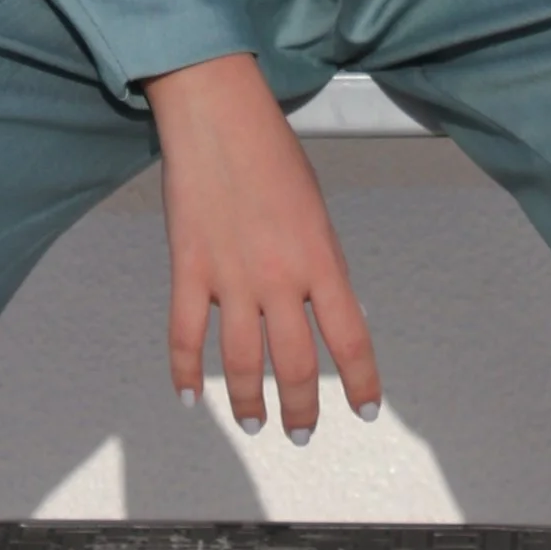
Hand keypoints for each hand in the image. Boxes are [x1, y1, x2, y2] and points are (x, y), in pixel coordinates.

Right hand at [149, 54, 382, 438]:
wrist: (219, 116)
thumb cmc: (273, 153)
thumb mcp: (315, 210)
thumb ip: (318, 263)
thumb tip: (320, 308)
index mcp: (321, 260)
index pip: (350, 338)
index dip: (360, 382)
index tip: (365, 410)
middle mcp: (279, 278)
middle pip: (294, 364)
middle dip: (301, 408)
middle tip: (302, 433)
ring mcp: (230, 277)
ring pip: (241, 362)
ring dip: (249, 403)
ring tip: (254, 424)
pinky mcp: (188, 269)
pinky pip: (185, 334)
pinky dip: (186, 372)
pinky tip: (191, 397)